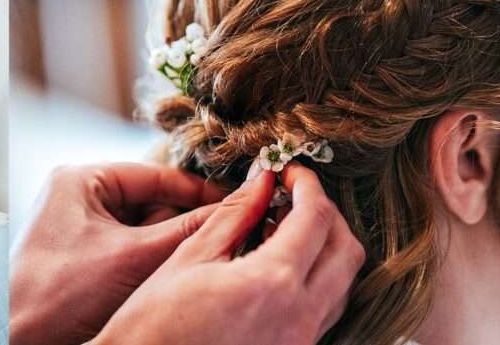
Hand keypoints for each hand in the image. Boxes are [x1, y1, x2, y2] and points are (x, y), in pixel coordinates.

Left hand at [9, 163, 226, 344]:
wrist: (18, 340)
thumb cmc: (58, 295)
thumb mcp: (133, 257)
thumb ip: (186, 230)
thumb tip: (233, 208)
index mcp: (81, 180)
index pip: (155, 174)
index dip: (198, 189)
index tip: (235, 201)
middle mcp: (79, 198)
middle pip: (152, 204)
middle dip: (179, 224)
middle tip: (214, 240)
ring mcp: (81, 229)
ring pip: (144, 230)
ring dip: (165, 248)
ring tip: (185, 262)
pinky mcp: (84, 258)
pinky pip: (130, 252)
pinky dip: (150, 264)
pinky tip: (161, 277)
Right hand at [92, 163, 364, 344]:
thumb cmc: (152, 325)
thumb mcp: (190, 258)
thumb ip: (234, 215)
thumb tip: (262, 182)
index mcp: (272, 284)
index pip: (316, 217)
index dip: (306, 183)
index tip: (289, 171)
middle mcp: (300, 318)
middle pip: (347, 251)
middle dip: (327, 214)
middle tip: (293, 196)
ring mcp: (300, 342)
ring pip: (342, 284)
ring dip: (323, 249)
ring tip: (282, 231)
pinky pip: (324, 310)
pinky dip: (314, 280)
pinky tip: (279, 268)